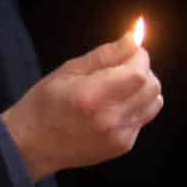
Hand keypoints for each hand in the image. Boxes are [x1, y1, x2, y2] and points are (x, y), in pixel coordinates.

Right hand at [1, 29, 163, 181]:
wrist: (32, 145)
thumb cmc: (44, 104)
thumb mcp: (68, 70)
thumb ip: (105, 55)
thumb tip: (134, 40)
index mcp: (94, 96)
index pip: (139, 72)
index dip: (138, 56)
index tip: (127, 51)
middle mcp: (111, 118)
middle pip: (152, 86)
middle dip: (142, 71)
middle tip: (119, 69)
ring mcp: (120, 136)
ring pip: (154, 102)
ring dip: (142, 89)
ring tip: (118, 88)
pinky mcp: (123, 146)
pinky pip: (143, 118)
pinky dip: (136, 107)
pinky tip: (113, 107)